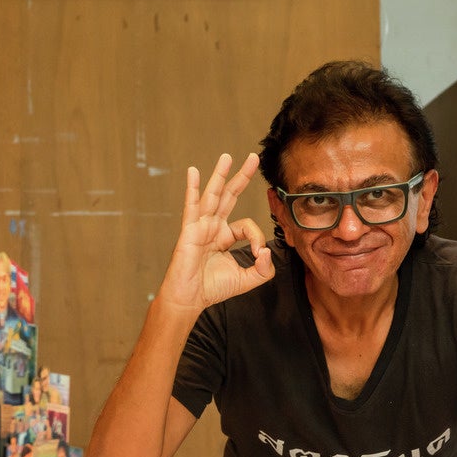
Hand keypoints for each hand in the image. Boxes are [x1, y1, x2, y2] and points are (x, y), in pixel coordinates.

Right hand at [157, 153, 274, 311]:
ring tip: (227, 157)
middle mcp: (213, 227)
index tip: (259, 254)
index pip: (246, 226)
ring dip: (220, 175)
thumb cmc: (213, 289)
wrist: (190, 299)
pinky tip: (192, 172)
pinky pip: (192, 206)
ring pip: (213, 196)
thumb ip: (263, 268)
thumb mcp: (247, 279)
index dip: (257, 237)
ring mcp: (200, 226)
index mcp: (225, 236)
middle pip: (230, 196)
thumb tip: (267, 251)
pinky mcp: (189, 231)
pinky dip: (192, 189)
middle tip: (253, 158)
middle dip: (241, 176)